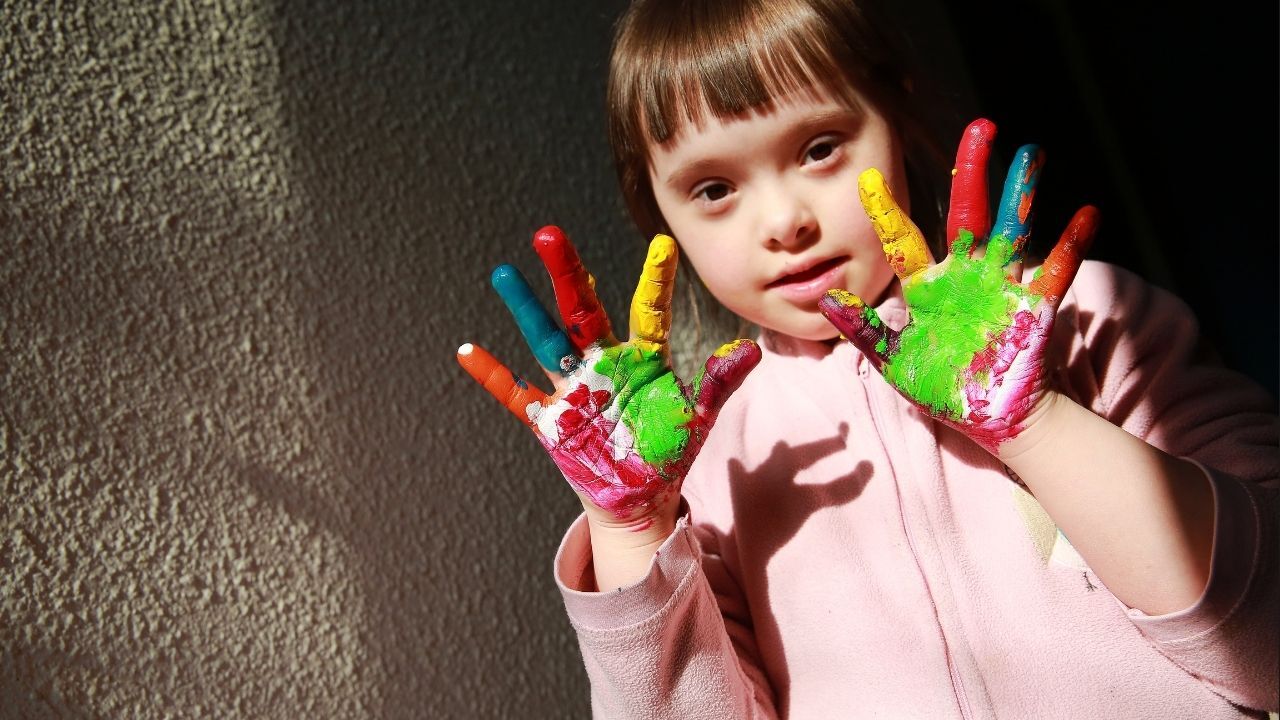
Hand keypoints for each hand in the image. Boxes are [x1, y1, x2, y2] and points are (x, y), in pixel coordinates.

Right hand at [458, 226, 759, 526]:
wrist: (639, 500)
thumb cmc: (666, 454)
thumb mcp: (696, 417)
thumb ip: (718, 382)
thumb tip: (751, 348)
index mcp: (640, 359)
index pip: (647, 311)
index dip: (654, 280)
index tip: (664, 245)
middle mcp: (602, 364)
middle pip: (582, 311)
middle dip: (567, 275)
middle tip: (550, 234)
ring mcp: (573, 390)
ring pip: (546, 340)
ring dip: (525, 309)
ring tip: (504, 273)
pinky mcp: (551, 421)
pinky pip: (516, 396)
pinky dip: (494, 376)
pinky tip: (468, 352)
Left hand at [819, 119, 1098, 451]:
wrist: (991, 418)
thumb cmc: (942, 390)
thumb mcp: (893, 362)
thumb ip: (864, 331)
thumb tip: (827, 298)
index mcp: (928, 288)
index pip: (903, 242)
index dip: (886, 212)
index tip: (865, 178)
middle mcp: (966, 276)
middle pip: (967, 214)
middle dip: (973, 172)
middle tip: (981, 126)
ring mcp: (1002, 288)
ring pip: (1012, 231)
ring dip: (1022, 193)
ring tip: (1031, 152)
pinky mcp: (1033, 310)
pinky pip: (1054, 274)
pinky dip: (1071, 246)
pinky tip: (1088, 213)